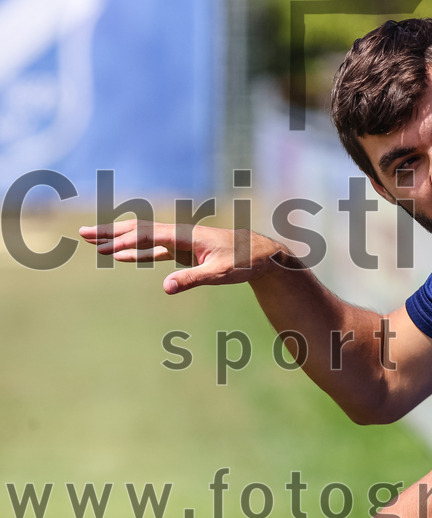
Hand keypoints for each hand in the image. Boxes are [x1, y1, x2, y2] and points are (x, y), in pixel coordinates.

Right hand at [79, 219, 289, 294]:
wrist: (263, 254)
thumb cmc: (244, 262)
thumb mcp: (220, 274)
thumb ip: (192, 279)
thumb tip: (165, 288)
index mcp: (186, 235)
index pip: (147, 234)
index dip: (122, 239)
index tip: (100, 244)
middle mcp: (180, 234)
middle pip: (139, 230)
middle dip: (111, 232)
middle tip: (82, 233)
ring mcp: (181, 241)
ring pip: (144, 238)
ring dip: (119, 240)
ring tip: (93, 243)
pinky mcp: (185, 251)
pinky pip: (154, 249)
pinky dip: (136, 251)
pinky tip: (121, 255)